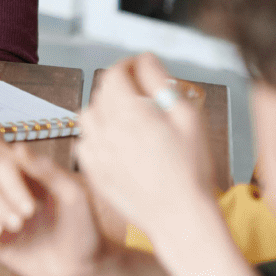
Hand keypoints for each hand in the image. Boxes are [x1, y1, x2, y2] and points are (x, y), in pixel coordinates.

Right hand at [0, 147, 102, 275]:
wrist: (81, 270)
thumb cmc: (84, 230)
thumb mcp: (73, 196)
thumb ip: (47, 170)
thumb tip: (18, 147)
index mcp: (28, 178)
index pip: (1, 165)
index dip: (9, 184)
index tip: (32, 207)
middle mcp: (9, 192)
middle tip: (20, 223)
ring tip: (2, 231)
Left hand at [75, 55, 217, 247]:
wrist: (180, 216)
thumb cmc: (191, 169)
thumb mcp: (187, 117)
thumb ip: (161, 82)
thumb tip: (144, 60)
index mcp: (130, 112)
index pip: (114, 73)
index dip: (126, 65)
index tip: (138, 67)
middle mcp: (105, 128)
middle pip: (100, 92)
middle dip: (118, 86)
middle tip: (141, 94)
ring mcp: (94, 150)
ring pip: (88, 115)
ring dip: (104, 109)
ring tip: (128, 118)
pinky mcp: (91, 170)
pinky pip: (84, 141)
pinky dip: (97, 136)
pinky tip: (118, 143)